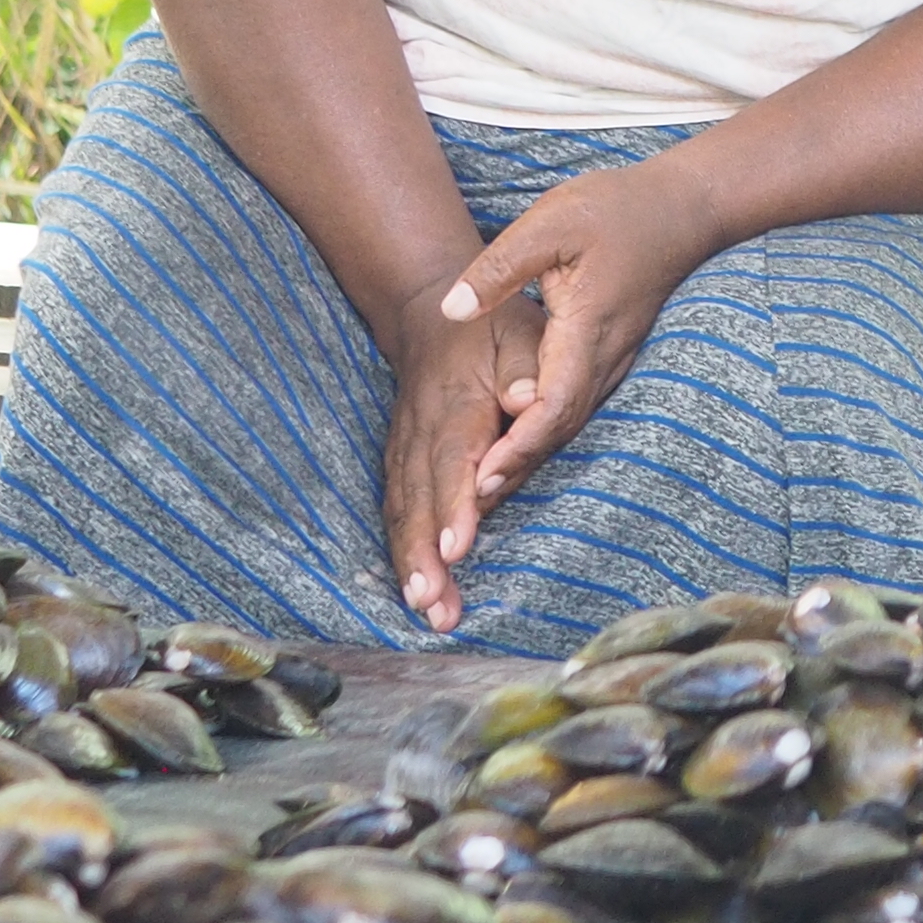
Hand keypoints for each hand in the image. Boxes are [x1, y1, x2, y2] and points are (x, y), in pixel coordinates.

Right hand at [379, 270, 539, 631]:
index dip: (452, 505)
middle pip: (420, 500)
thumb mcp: (521, 330)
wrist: (428, 312)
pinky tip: (411, 588)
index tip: (456, 548)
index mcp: (456, 404)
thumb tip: (527, 400)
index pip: (452, 461)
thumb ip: (527, 367)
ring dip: (409, 563)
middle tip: (433, 605)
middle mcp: (422, 433)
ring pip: (402, 511)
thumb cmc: (493, 328)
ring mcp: (404, 449)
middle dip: (424, 556)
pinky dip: (400, 549)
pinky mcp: (399, 461)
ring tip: (425, 610)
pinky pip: (395, 509)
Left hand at [440, 156, 721, 532]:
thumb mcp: (551, 223)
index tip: (478, 478)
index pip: (553, 403)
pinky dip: (539, 438)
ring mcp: (611, 362)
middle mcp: (604, 357)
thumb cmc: (617, 208)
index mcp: (588, 328)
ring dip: (524, 461)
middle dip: (512, 470)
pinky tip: (510, 453)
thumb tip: (450, 309)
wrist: (683, 210)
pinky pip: (572, 411)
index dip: (515, 445)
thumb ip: (499, 267)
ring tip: (477, 497)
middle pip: (557, 429)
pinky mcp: (608, 360)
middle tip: (466, 510)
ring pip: (566, 425)